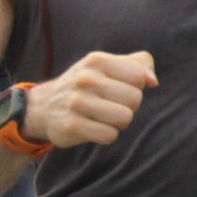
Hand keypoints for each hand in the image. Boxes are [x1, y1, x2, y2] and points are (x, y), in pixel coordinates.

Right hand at [23, 51, 156, 147]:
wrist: (43, 107)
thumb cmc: (85, 85)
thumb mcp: (107, 66)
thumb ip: (139, 65)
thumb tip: (153, 81)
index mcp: (96, 60)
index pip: (139, 77)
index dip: (133, 86)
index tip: (117, 88)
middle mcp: (85, 79)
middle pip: (135, 99)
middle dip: (127, 106)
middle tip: (108, 105)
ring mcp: (76, 102)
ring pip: (125, 118)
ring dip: (117, 122)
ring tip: (102, 117)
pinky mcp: (71, 125)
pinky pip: (110, 136)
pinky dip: (106, 135)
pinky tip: (92, 127)